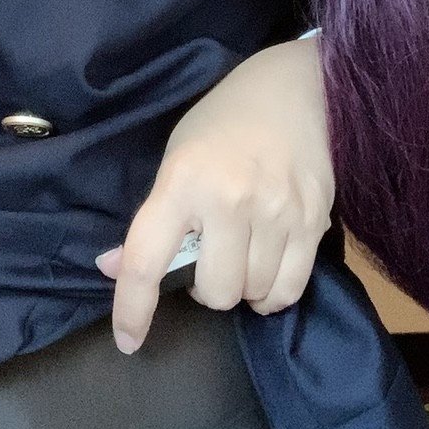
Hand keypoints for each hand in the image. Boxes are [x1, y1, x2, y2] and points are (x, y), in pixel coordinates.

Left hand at [94, 37, 333, 353]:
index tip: (128, 340)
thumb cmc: (223, 122)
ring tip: (241, 256)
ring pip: (253, 294)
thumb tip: (114, 270)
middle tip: (208, 260)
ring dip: (242, 288)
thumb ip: (152, 219)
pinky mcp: (314, 220)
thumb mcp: (175, 158)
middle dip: (206, 289)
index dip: (133, 309)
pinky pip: (290, 289)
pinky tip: (267, 272)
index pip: (147, 261)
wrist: (294, 89)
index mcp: (183, 182)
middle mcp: (229, 200)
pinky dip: (273, 294)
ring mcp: (277, 212)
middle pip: (215, 291)